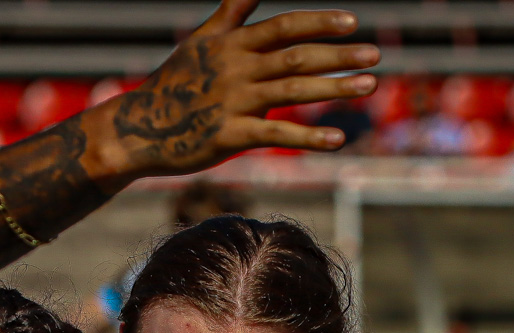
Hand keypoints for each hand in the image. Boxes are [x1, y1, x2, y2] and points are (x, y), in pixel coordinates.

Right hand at [81, 0, 379, 184]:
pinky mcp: (228, 136)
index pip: (283, 27)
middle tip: (375, 56)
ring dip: (333, 87)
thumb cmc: (175, 84)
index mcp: (232, 44)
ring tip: (369, 86)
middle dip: (337, 55)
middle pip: (295, 56)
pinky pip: (275, 134)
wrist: (138, 129)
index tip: (352, 24)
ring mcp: (232, 102)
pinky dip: (309, 136)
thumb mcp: (201, 42)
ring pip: (292, 91)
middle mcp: (235, 69)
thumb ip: (231, 13)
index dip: (318, 23)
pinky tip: (339, 139)